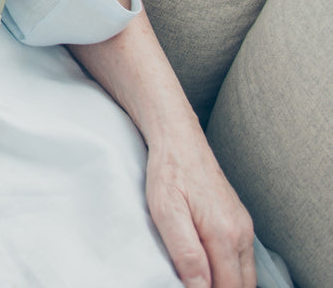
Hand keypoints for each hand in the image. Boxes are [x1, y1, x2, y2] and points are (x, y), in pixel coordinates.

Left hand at [145, 135, 254, 287]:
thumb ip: (186, 253)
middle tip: (192, 284)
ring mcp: (243, 226)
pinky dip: (230, 270)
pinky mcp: (239, 220)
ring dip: (227, 283)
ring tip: (199, 278)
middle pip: (242, 285)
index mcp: (225, 234)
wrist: (178, 137)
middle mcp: (241, 233)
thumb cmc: (168, 171)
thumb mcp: (166, 211)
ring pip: (245, 274)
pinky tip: (210, 266)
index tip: (189, 287)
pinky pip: (242, 258)